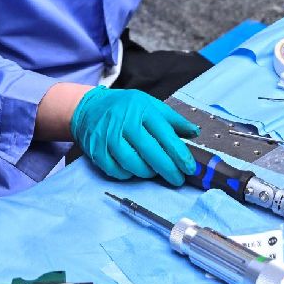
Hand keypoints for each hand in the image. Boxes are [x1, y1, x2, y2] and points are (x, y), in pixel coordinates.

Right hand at [70, 87, 199, 184]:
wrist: (88, 108)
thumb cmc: (125, 107)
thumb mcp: (150, 104)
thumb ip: (172, 119)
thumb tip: (195, 132)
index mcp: (142, 109)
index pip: (165, 135)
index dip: (179, 154)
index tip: (189, 168)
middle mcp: (124, 122)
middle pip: (151, 153)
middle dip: (168, 169)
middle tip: (177, 179)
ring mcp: (108, 137)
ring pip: (134, 164)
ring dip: (148, 172)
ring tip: (154, 172)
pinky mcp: (96, 150)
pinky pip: (116, 171)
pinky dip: (128, 174)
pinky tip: (134, 170)